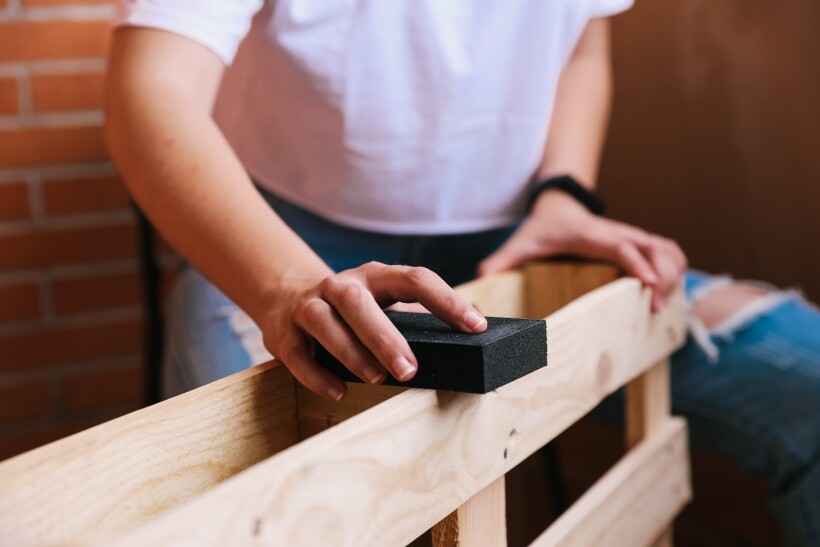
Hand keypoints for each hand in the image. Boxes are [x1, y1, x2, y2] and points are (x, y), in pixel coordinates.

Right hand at [260, 262, 486, 399]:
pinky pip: (298, 354)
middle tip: (411, 370)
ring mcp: (309, 306)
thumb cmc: (355, 308)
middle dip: (385, 337)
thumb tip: (472, 342)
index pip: (415, 279)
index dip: (446, 301)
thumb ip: (418, 319)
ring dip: (352, 352)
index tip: (476, 326)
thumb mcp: (385, 301)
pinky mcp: (283, 332)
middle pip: (359, 303)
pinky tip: (339, 391)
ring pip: (326, 323)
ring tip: (378, 379)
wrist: (286, 295)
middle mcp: (341, 285)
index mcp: (376, 275)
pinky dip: (317, 374)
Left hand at [478, 191, 686, 310]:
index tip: (645, 286)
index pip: (621, 246)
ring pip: (667, 248)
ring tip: (663, 303)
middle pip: (654, 248)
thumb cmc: (541, 229)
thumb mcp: (520, 244)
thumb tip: (480, 281)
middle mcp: (616, 233)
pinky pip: (669, 251)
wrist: (557, 204)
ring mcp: (631, 236)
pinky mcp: (639, 242)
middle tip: (655, 308)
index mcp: (590, 235)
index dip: (636, 264)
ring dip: (673, 273)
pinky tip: (670, 291)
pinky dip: (676, 268)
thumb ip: (500, 262)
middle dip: (662, 276)